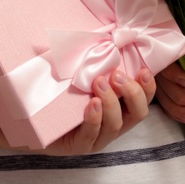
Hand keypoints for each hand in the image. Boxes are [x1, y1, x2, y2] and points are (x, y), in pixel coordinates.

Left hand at [36, 64, 156, 155]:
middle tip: (116, 75)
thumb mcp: (83, 78)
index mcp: (119, 109)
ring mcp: (98, 138)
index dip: (148, 87)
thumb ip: (96, 65)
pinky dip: (94, 118)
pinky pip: (92, 135)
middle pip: (138, 114)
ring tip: (99, 82)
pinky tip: (91, 104)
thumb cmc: (63, 95)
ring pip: (115, 124)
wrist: (36, 122)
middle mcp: (113, 124)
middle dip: (132, 93)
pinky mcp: (80, 146)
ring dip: (110, 101)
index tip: (143, 70)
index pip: (143, 100)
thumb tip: (104, 37)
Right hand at [156, 35, 184, 123]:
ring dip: (178, 108)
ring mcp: (172, 78)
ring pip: (164, 94)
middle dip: (180, 95)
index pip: (167, 58)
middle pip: (163, 80)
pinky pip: (169, 104)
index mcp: (184, 46)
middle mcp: (173, 61)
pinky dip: (177, 113)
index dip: (172, 72)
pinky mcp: (177, 92)